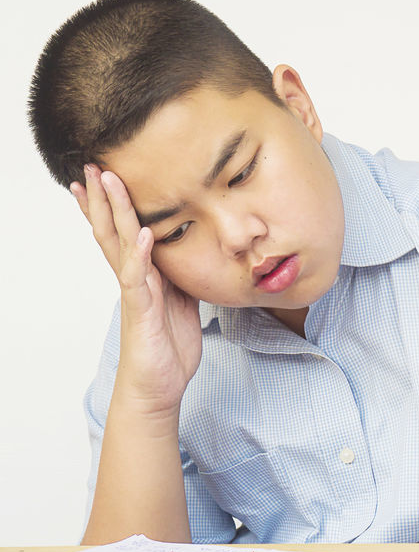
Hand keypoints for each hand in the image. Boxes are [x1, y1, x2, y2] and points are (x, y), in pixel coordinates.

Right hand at [71, 165, 200, 410]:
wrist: (160, 387)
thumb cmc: (169, 347)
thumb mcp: (183, 304)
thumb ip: (181, 278)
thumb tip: (193, 256)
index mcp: (144, 276)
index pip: (124, 232)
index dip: (114, 205)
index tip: (104, 174)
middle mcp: (134, 280)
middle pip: (113, 230)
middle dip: (104, 198)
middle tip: (91, 164)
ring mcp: (135, 294)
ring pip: (119, 246)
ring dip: (114, 213)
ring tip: (107, 181)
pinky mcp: (141, 312)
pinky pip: (138, 279)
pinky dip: (139, 255)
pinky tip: (141, 234)